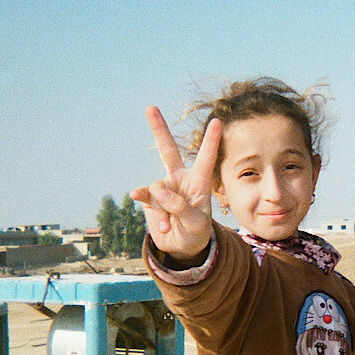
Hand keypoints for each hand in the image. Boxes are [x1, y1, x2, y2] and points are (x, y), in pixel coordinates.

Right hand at [129, 106, 221, 260]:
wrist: (180, 247)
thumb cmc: (196, 233)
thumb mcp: (196, 224)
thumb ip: (180, 207)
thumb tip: (158, 191)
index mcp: (199, 182)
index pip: (206, 158)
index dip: (211, 140)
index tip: (218, 120)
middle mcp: (180, 180)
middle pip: (168, 150)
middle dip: (159, 128)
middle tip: (150, 107)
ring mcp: (163, 188)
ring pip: (156, 188)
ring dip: (162, 210)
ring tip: (168, 226)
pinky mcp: (150, 199)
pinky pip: (144, 195)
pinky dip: (144, 201)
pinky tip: (137, 199)